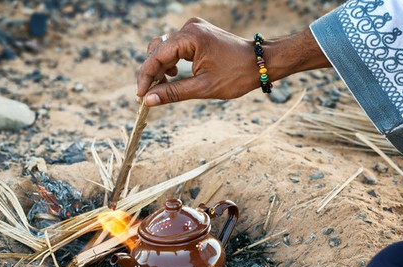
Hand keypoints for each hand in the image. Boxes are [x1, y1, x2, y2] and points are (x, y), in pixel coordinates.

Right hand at [136, 17, 329, 106]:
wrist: (261, 63)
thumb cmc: (238, 75)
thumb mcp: (203, 88)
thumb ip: (173, 93)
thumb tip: (149, 100)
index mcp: (191, 38)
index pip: (157, 56)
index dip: (146, 77)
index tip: (140, 96)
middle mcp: (190, 28)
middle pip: (158, 50)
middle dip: (152, 73)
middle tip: (149, 95)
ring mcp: (194, 29)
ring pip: (165, 48)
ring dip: (161, 68)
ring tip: (163, 87)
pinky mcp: (198, 34)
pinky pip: (176, 47)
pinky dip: (171, 62)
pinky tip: (174, 76)